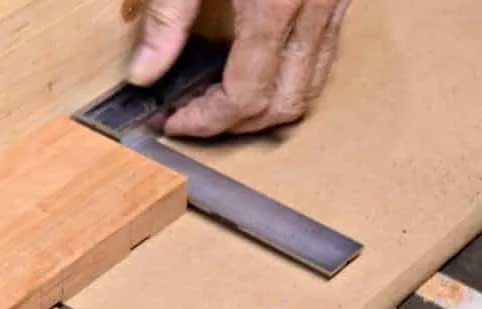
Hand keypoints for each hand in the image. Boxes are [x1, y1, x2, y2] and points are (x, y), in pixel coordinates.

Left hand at [129, 0, 351, 136]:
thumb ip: (167, 19)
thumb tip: (145, 73)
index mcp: (275, 5)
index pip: (245, 96)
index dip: (207, 120)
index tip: (176, 122)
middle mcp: (314, 9)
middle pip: (284, 103)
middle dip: (238, 124)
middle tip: (195, 118)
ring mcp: (336, 2)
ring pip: (310, 85)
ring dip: (268, 105)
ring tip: (221, 99)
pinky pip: (323, 55)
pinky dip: (290, 75)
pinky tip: (255, 65)